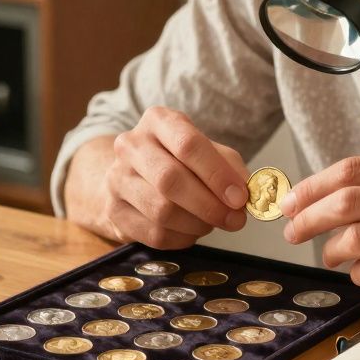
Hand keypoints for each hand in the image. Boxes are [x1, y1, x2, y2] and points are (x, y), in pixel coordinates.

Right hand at [101, 106, 249, 248]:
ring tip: (211, 223)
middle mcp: (131, 145)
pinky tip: (191, 230)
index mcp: (158, 121)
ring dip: (197, 224)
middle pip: (170, 179)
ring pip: (162, 211)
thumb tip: (245, 194)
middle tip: (235, 219)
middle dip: (209, 205)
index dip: (217, 174)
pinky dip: (182, 238)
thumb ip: (229, 168)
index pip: (188, 144)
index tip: (240, 197)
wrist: (133, 177)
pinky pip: (154, 234)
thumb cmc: (178, 161)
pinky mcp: (114, 210)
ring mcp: (117, 178)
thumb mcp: (207, 152)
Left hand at [281, 155, 359, 309]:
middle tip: (291, 231)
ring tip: (327, 256)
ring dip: (330, 249)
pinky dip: (358, 273)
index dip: (313, 186)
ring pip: (357, 237)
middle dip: (308, 217)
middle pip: (347, 201)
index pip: (353, 170)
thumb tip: (324, 197)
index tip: (291, 201)